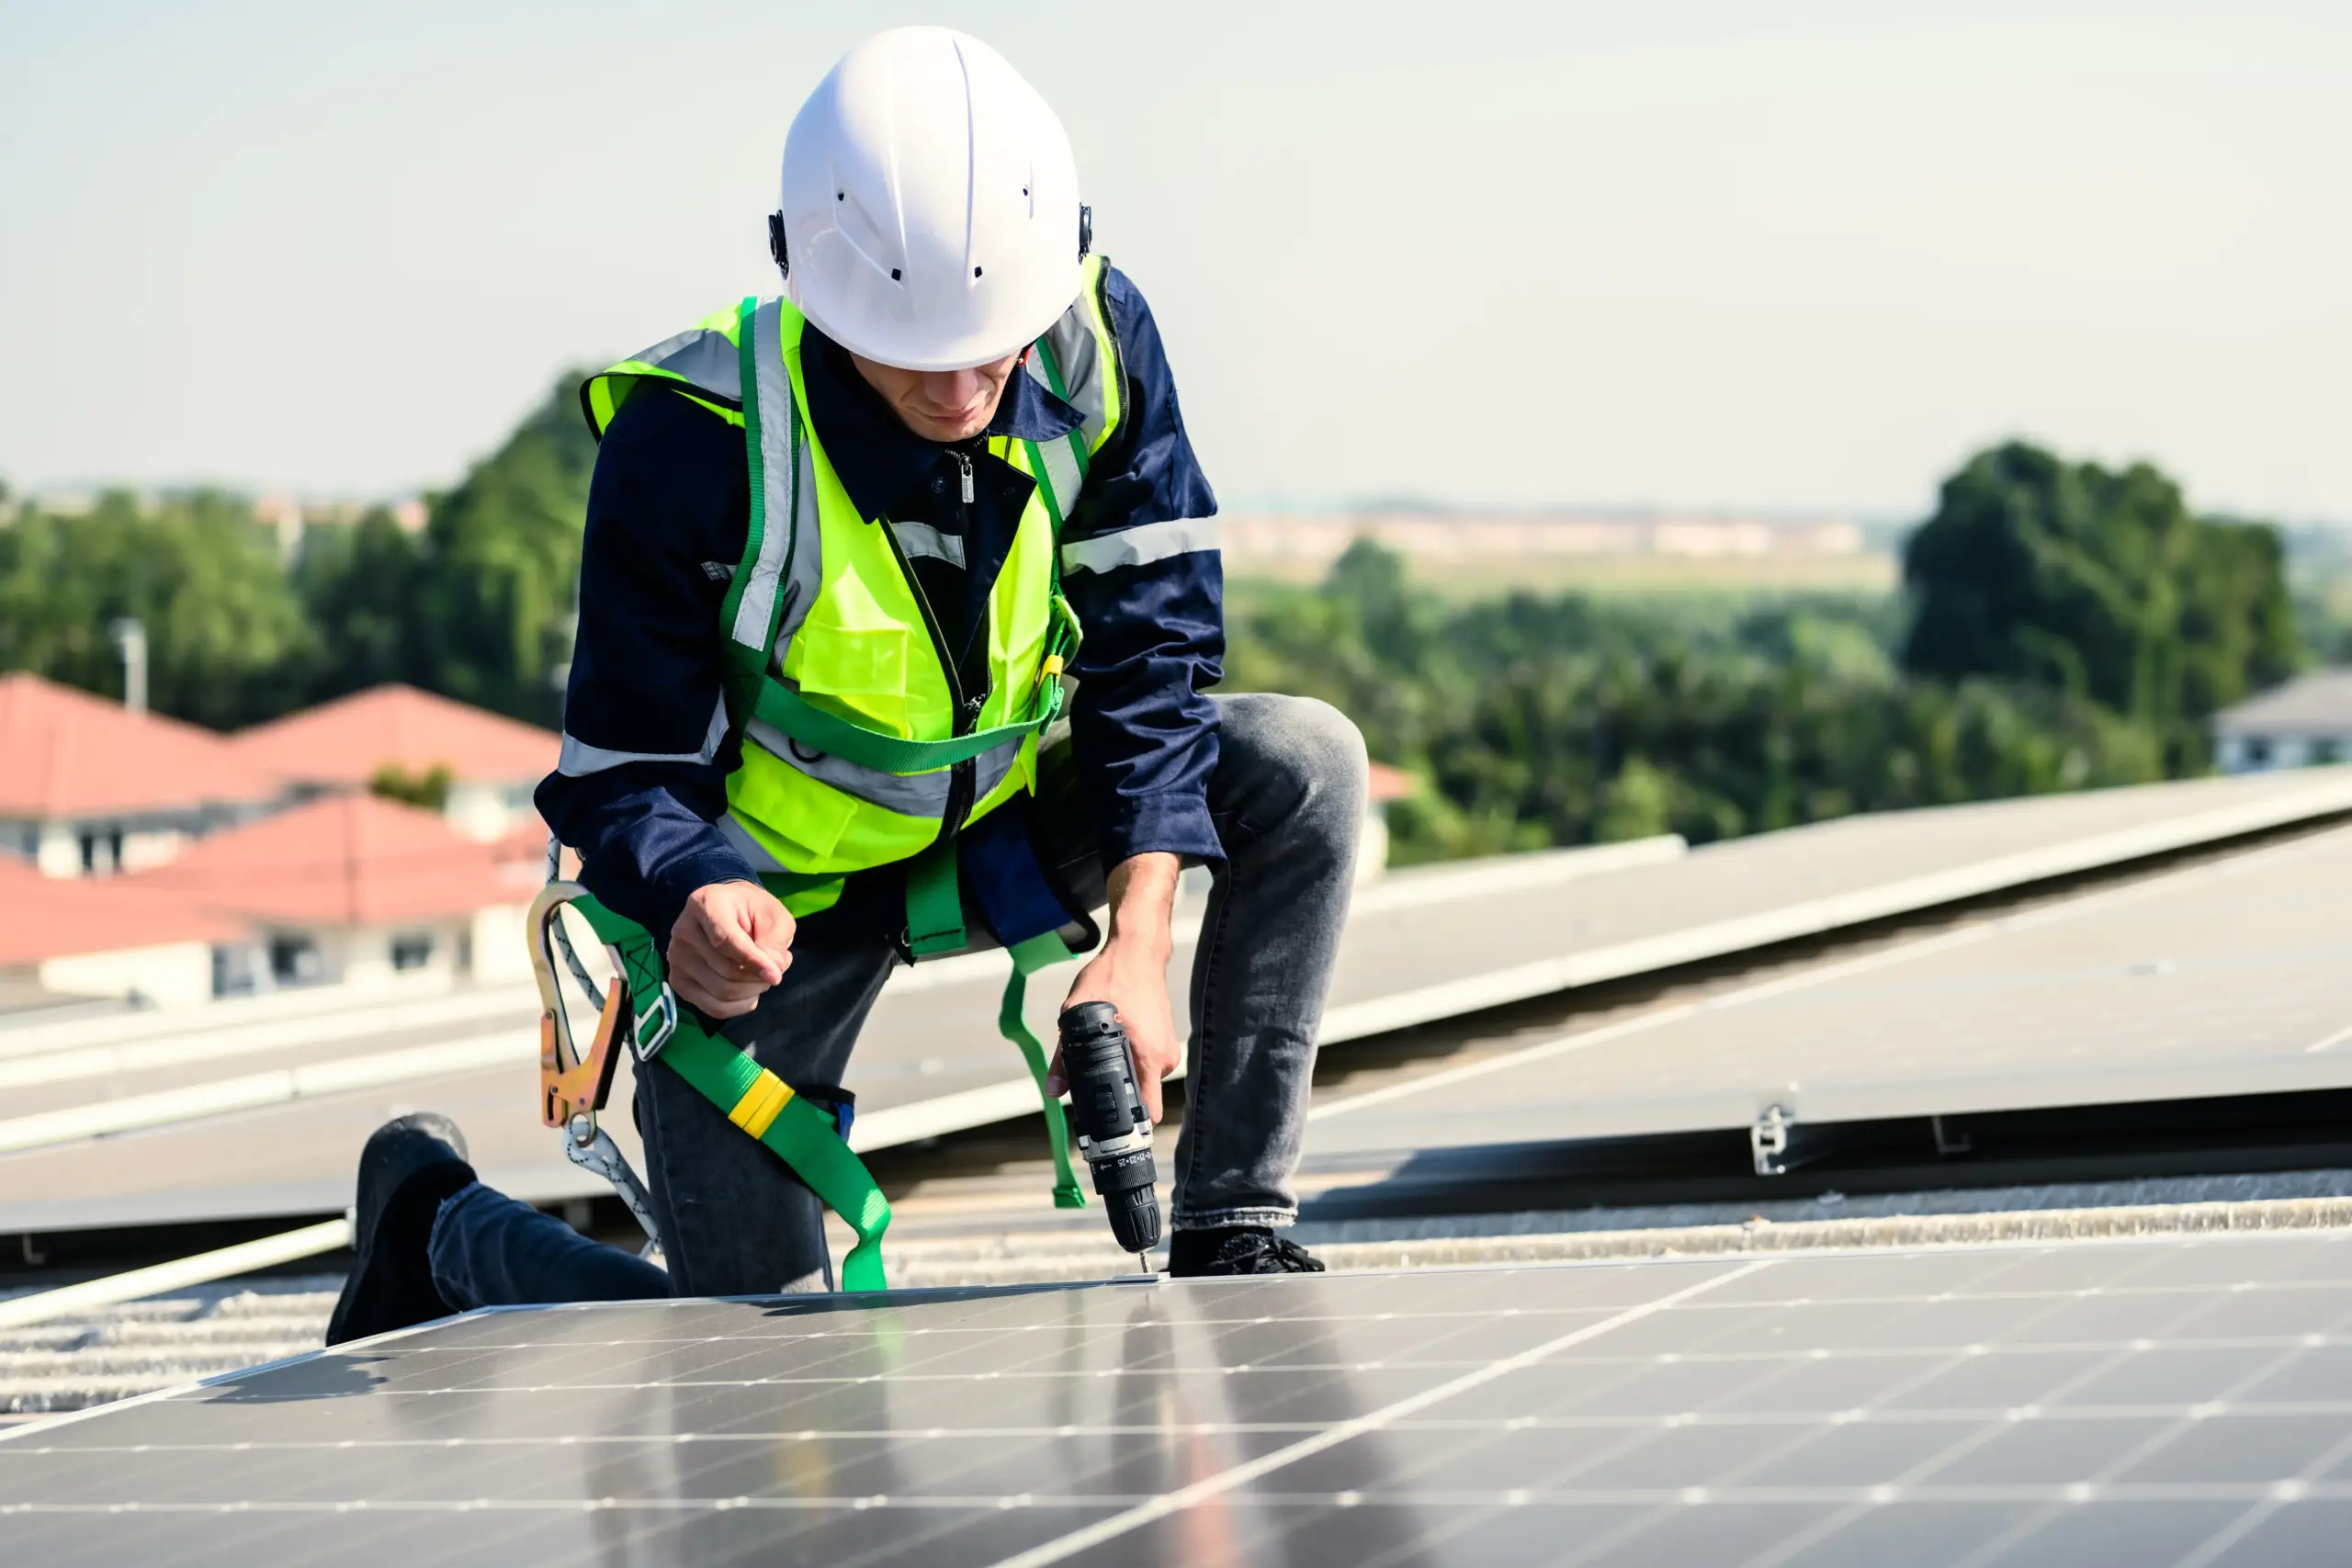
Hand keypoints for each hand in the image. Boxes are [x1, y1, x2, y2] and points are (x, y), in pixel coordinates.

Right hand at [667, 881, 793, 1018]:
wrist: (729, 912)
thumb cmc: (753, 911)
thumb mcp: (774, 916)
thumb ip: (774, 942)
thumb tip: (771, 974)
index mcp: (705, 904)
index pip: (725, 941)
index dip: (753, 962)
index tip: (776, 975)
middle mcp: (683, 930)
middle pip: (726, 971)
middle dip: (758, 977)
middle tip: (773, 968)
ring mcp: (677, 958)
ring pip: (721, 992)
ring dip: (751, 991)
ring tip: (760, 975)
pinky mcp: (678, 981)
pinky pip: (713, 1007)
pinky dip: (738, 1006)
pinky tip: (748, 992)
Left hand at [1050, 853, 1180, 1121]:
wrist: (1138, 951)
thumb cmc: (1112, 977)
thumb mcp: (1076, 1014)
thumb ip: (1064, 1057)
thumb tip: (1054, 1090)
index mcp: (1148, 1057)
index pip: (1147, 1111)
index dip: (1126, 1125)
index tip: (1107, 1129)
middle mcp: (1164, 1059)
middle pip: (1139, 1097)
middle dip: (1115, 1093)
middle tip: (1091, 1077)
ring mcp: (1167, 1051)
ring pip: (1140, 1080)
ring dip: (1121, 1073)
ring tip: (1104, 1049)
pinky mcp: (1164, 1043)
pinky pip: (1144, 1065)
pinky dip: (1129, 1060)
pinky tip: (1115, 1040)